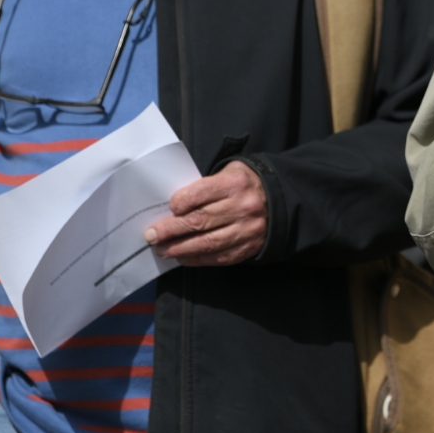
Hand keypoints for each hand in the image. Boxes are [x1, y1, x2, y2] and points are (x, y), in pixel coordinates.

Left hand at [143, 161, 267, 265]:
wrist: (282, 200)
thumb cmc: (245, 185)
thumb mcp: (229, 173)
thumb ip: (205, 187)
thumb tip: (174, 208)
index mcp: (234, 184)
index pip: (199, 194)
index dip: (179, 204)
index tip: (167, 209)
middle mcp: (242, 207)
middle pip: (199, 221)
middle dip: (170, 230)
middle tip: (151, 236)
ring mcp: (246, 229)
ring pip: (206, 243)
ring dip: (179, 249)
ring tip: (162, 250)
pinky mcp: (248, 247)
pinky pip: (219, 257)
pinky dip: (197, 259)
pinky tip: (182, 258)